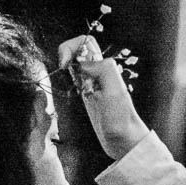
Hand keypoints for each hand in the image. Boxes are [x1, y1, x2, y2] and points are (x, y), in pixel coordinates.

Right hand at [56, 35, 149, 160]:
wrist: (123, 142)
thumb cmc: (121, 120)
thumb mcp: (115, 92)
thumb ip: (103, 70)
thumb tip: (82, 65)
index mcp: (104, 67)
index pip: (85, 42)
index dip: (71, 47)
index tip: (65, 64)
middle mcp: (98, 72)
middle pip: (78, 49)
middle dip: (65, 53)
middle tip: (62, 68)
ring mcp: (92, 83)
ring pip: (74, 62)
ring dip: (65, 65)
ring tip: (64, 77)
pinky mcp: (87, 96)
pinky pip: (74, 78)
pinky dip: (66, 78)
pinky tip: (68, 89)